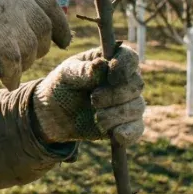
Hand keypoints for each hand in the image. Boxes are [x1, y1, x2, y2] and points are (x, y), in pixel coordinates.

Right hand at [0, 0, 71, 87]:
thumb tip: (19, 19)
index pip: (50, 2)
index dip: (60, 24)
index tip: (63, 40)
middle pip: (43, 28)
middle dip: (39, 48)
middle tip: (28, 59)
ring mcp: (6, 11)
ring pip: (30, 47)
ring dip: (24, 64)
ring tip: (11, 70)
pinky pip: (14, 60)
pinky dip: (12, 75)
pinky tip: (6, 80)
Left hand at [31, 46, 145, 145]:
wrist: (54, 114)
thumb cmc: (62, 86)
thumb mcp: (66, 74)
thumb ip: (82, 70)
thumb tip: (101, 65)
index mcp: (110, 60)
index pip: (129, 57)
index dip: (125, 66)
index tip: (110, 77)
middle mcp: (124, 80)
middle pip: (136, 84)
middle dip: (115, 94)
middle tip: (94, 99)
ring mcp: (127, 102)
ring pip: (137, 107)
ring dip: (116, 114)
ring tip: (96, 117)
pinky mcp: (125, 124)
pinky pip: (137, 129)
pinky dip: (129, 132)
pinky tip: (117, 136)